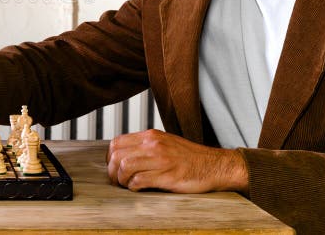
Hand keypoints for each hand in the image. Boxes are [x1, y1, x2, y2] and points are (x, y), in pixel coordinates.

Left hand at [106, 129, 248, 193]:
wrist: (215, 166)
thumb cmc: (190, 158)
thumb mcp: (165, 143)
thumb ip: (145, 146)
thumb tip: (123, 156)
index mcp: (150, 136)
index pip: (116, 142)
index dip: (110, 158)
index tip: (114, 168)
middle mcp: (153, 144)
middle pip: (117, 155)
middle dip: (112, 171)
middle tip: (117, 181)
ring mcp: (160, 159)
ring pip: (124, 167)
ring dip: (122, 180)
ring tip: (128, 185)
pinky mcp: (167, 175)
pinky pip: (139, 181)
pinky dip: (134, 187)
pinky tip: (139, 189)